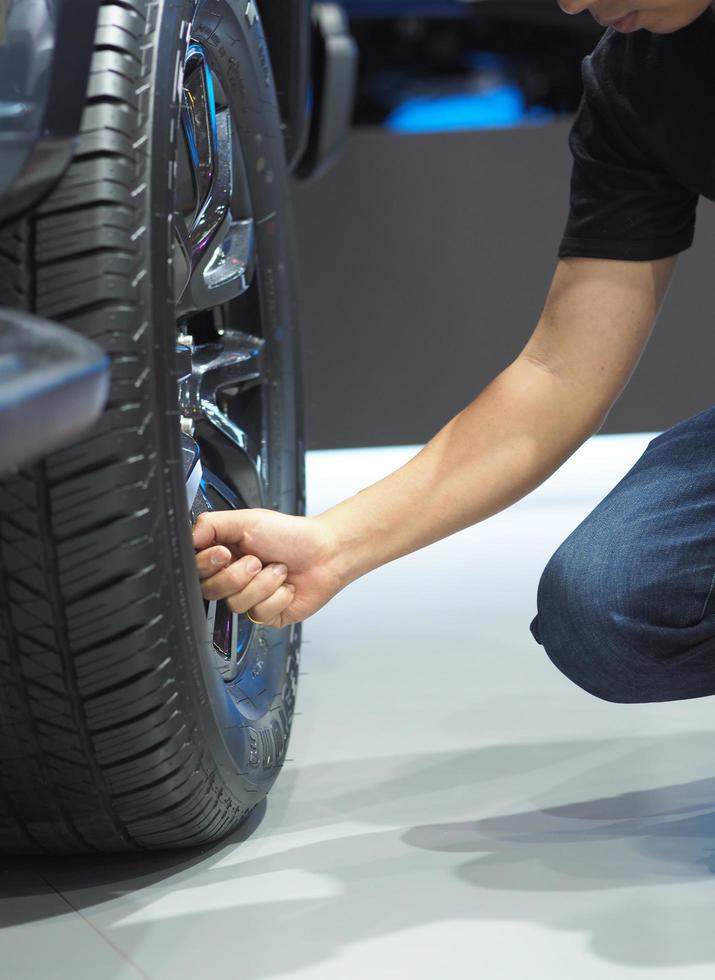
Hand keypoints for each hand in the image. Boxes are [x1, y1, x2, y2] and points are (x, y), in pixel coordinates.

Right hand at [192, 509, 344, 627]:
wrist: (325, 553)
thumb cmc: (291, 535)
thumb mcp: (246, 520)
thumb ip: (210, 524)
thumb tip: (188, 537)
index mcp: (222, 555)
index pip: (195, 569)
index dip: (208, 564)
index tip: (224, 552)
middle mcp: (232, 578)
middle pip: (210, 590)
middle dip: (238, 574)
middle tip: (257, 560)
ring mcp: (248, 598)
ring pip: (235, 604)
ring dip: (263, 584)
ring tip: (277, 570)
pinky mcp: (265, 615)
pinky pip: (258, 614)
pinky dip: (277, 597)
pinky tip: (285, 586)